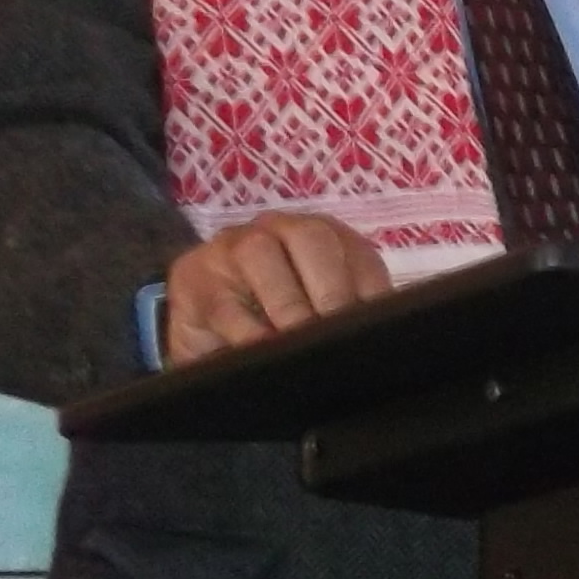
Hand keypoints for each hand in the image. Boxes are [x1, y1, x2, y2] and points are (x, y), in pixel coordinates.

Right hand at [163, 211, 390, 361]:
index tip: (375, 330)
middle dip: (331, 290)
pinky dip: (247, 330)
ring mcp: (233, 246)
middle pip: (312, 238)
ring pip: (261, 254)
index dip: (371, 292)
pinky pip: (224, 300)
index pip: (358, 254)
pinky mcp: (195, 276)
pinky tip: (262, 350)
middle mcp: (280, 229)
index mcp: (323, 237)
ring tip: (299, 341)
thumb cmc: (270, 322)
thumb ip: (346, 315)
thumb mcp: (314, 315)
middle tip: (336, 335)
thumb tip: (383, 340)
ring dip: (287, 304)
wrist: (199, 329)